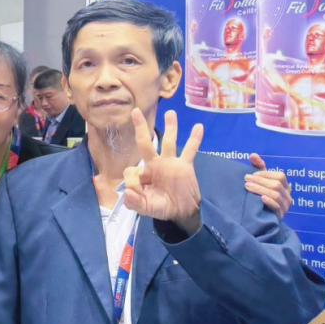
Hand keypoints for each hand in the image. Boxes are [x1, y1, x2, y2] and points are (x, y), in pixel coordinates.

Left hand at [123, 109, 202, 233]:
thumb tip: (126, 192)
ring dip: (170, 127)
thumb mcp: (146, 208)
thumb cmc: (161, 208)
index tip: (134, 192)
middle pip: (145, 143)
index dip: (131, 180)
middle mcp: (155, 164)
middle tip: (135, 111)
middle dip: (140, 127)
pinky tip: (198, 127)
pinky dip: (195, 139)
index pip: (132, 170)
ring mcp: (170, 163)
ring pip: (169, 141)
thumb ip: (135, 202)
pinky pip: (190, 150)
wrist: (182, 212)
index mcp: (143, 174)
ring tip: (170, 112)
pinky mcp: (185, 165)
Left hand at [246, 153, 291, 217]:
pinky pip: (276, 207)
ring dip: (260, 189)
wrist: (262, 217)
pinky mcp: (280, 215)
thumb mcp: (261, 181)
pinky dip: (269, 202)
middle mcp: (287, 195)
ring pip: (275, 195)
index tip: (251, 174)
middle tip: (246, 179)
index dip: (265, 174)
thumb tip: (253, 155)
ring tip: (247, 187)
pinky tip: (260, 198)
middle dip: (259, 181)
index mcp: (285, 186)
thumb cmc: (261, 195)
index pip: (280, 176)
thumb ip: (259, 167)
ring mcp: (285, 206)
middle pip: (276, 185)